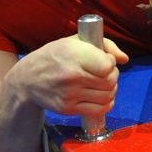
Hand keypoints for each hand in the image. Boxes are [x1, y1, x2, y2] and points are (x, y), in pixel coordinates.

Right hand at [13, 35, 128, 116]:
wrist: (27, 79)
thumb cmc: (56, 56)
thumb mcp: (76, 41)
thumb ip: (105, 45)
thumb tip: (124, 59)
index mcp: (75, 55)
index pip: (108, 65)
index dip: (110, 62)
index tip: (104, 59)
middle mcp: (72, 76)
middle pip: (110, 81)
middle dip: (112, 75)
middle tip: (103, 72)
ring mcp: (70, 95)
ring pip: (108, 96)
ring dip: (110, 89)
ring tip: (101, 83)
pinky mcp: (68, 109)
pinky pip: (99, 110)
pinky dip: (106, 103)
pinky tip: (99, 96)